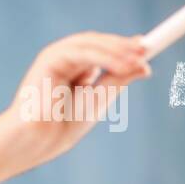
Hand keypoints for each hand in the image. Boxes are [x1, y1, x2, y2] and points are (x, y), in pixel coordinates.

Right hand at [4, 31, 150, 169]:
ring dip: (117, 50)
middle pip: (97, 42)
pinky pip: (82, 52)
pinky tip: (122, 66)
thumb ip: (118, 80)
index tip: (146, 48)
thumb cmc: (63, 125)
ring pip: (91, 44)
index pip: (102, 50)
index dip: (123, 47)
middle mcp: (64, 58)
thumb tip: (144, 66)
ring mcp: (56, 56)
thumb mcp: (99, 99)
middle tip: (146, 50)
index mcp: (74, 68)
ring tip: (139, 59)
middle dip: (123, 45)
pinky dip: (104, 58)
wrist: (38, 141)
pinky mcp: (49, 59)